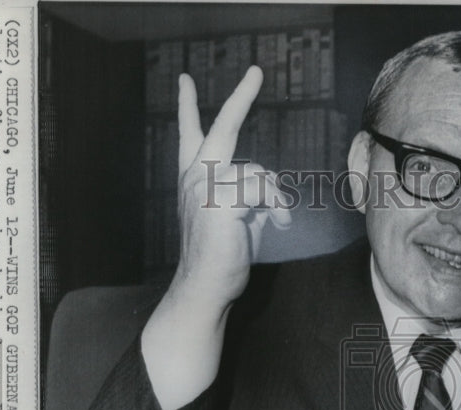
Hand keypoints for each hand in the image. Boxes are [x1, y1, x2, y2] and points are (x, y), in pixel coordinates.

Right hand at [173, 66, 291, 312]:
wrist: (205, 287)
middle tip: (256, 71)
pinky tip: (276, 226)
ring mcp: (205, 188)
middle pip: (221, 127)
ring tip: (276, 221)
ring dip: (275, 199)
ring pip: (259, 174)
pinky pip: (263, 190)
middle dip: (241, 98)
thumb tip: (272, 190)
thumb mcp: (239, 217)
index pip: (190, 133)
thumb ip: (250, 194)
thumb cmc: (223, 255)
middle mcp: (195, 177)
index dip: (186, 105)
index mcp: (194, 177)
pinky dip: (277, 208)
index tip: (183, 79)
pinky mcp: (220, 203)